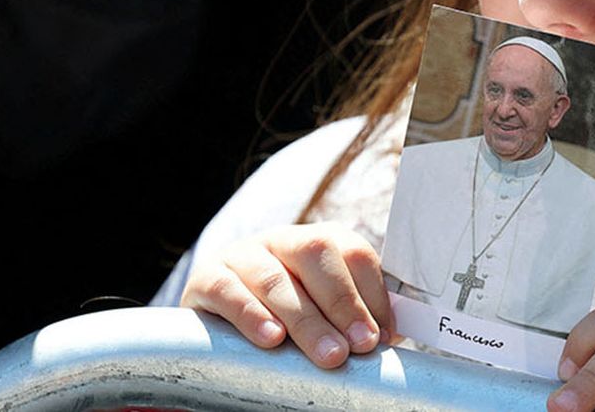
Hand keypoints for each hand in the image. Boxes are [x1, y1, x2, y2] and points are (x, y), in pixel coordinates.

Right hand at [180, 222, 393, 367]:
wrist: (218, 323)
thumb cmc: (286, 320)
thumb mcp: (322, 312)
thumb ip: (353, 317)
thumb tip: (387, 339)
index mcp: (320, 242)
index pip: (354, 252)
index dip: (373, 292)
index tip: (383, 336)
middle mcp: (282, 239)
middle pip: (316, 253)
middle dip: (343, 303)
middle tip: (359, 345)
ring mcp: (243, 254)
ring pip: (275, 277)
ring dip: (306, 319)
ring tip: (328, 354)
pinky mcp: (207, 278)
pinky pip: (228, 290)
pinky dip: (251, 315)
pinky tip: (271, 339)